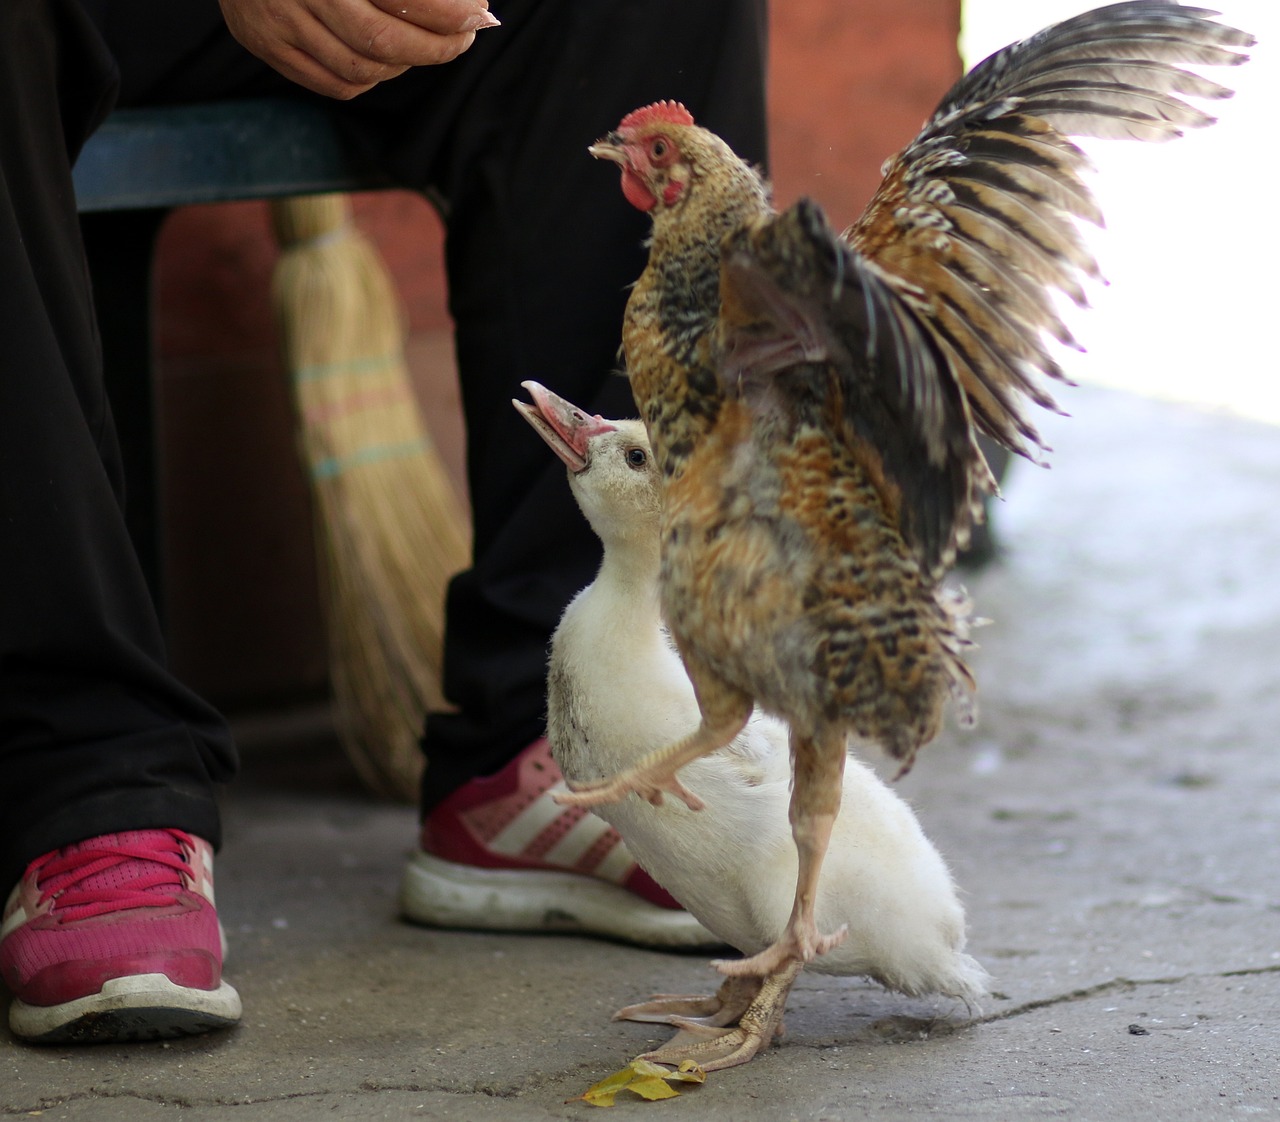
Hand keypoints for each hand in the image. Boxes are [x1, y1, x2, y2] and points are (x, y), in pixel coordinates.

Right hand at [217, 0, 499, 98]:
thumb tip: (464, 0)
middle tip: (462, 38)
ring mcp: (277, 21)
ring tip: (426, 47)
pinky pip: (334, 83)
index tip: (477, 14)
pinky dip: (370, 79)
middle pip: (383, 43)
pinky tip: (387, 61)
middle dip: (435, 48)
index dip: (446, 13)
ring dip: (405, 66)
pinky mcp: (264, 43)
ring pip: (361, 69)